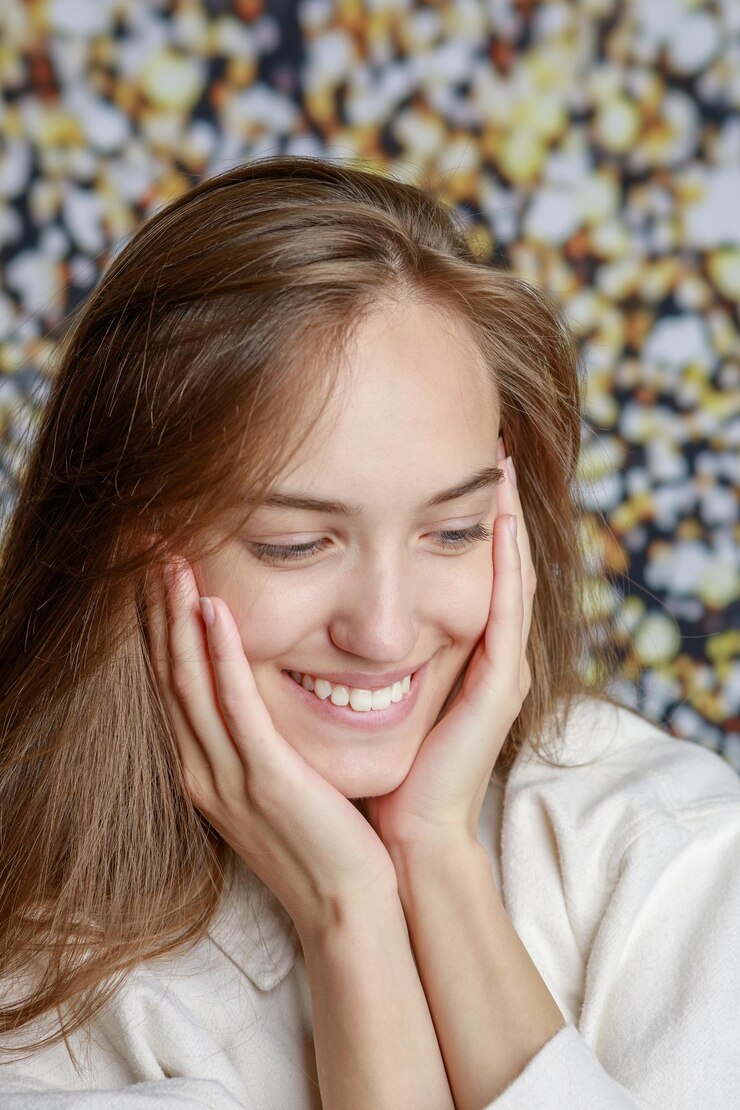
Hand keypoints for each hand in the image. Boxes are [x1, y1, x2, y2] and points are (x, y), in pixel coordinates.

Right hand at [145, 560, 398, 943]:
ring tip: (172, 562)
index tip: (158, 575)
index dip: (159, 627)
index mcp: (204, 770)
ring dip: (179, 617)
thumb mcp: (274, 784)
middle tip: (152, 550)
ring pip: (190, 682)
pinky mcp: (265, 778)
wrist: (346, 903)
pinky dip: (222, 654)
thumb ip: (255, 740)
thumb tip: (256, 695)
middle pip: (169, 674)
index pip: (171, 685)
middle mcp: (203, 771)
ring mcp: (229, 777)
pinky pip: (236, 705)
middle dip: (158, 609)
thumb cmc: (320, 839)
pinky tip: (215, 611)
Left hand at [360, 435, 534, 849]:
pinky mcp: (500, 688)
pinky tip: (503, 523)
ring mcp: (500, 670)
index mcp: (460, 652)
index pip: (468, 570)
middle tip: (494, 446)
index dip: (465, 518)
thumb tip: (314, 600)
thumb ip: (356, 645)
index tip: (453, 464)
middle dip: (496, 507)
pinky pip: (509, 614)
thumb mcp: (367, 690)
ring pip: (513, 578)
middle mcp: (489, 654)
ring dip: (509, 522)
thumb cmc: (384, 767)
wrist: (407, 835)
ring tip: (503, 466)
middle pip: (500, 564)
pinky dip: (508, 567)